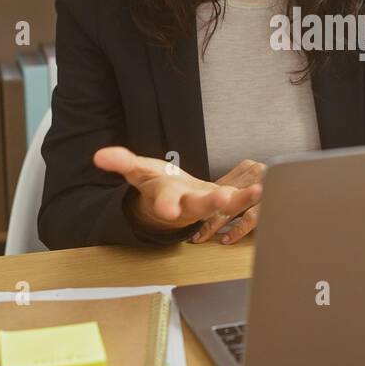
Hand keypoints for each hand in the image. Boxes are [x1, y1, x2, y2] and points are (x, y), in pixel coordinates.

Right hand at [93, 147, 260, 239]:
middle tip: (221, 199)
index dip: (164, 205)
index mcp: (166, 197)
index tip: (166, 209)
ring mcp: (207, 205)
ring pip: (223, 206)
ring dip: (240, 200)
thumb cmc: (157, 184)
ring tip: (256, 191)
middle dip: (209, 203)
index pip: (163, 202)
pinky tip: (265, 186)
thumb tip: (99, 156)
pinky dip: (251, 195)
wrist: (174, 201)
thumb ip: (121, 162)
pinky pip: (239, 199)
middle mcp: (187, 206)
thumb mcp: (138, 171)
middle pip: (197, 207)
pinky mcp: (223, 201)